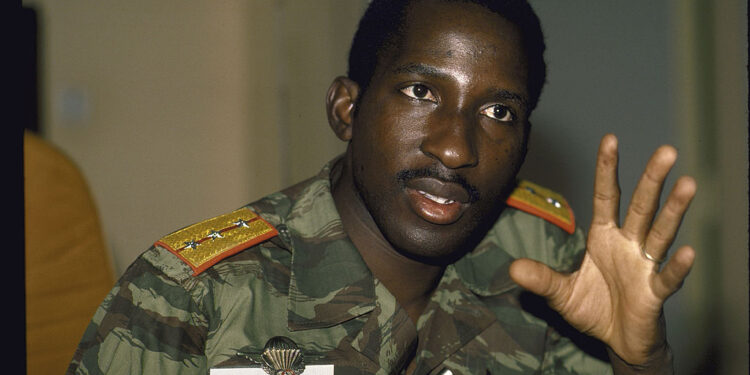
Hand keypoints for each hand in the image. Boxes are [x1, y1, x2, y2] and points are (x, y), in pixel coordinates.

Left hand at [509, 134, 695, 365]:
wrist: (618, 341)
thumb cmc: (593, 309)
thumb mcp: (561, 293)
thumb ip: (542, 279)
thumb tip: (512, 268)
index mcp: (605, 237)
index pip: (606, 196)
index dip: (607, 169)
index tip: (610, 139)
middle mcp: (628, 245)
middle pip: (641, 206)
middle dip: (652, 179)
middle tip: (666, 151)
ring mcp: (644, 267)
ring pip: (661, 233)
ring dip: (673, 210)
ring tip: (687, 184)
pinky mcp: (655, 293)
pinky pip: (667, 278)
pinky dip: (677, 267)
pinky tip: (687, 252)